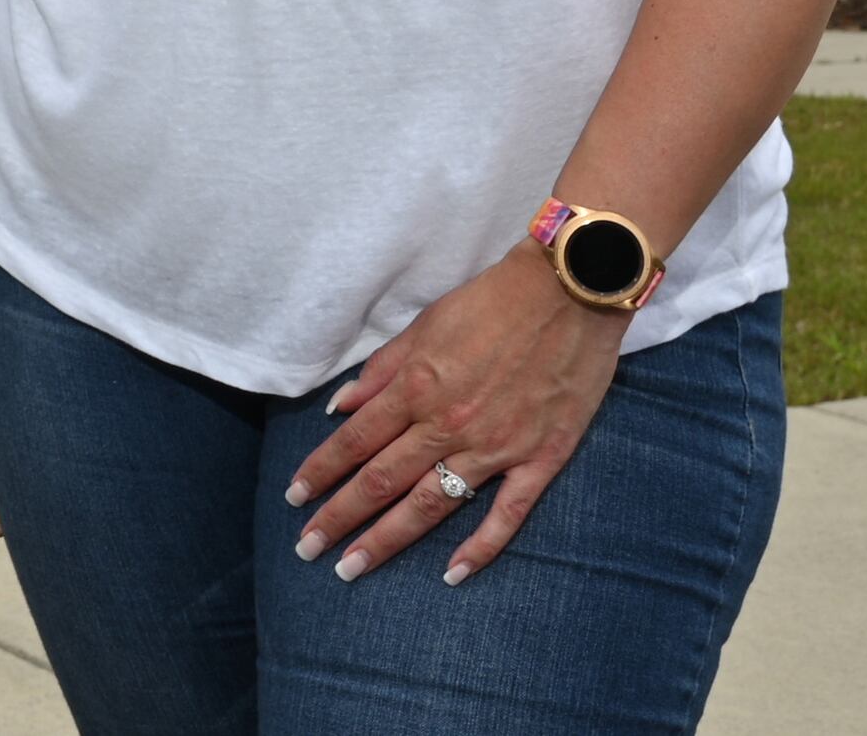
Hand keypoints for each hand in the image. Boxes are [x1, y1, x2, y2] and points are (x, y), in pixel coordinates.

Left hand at [284, 247, 625, 587]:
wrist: (572, 291)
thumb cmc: (493, 303)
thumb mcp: (425, 324)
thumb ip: (382, 370)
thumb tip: (340, 405)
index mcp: (416, 387)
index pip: (354, 441)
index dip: (321, 472)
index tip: (295, 498)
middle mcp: (448, 423)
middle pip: (381, 481)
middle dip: (339, 518)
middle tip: (306, 550)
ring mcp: (496, 446)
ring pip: (431, 505)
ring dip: (388, 540)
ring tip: (353, 568)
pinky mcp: (541, 459)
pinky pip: (506, 514)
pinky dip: (479, 547)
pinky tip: (451, 574)